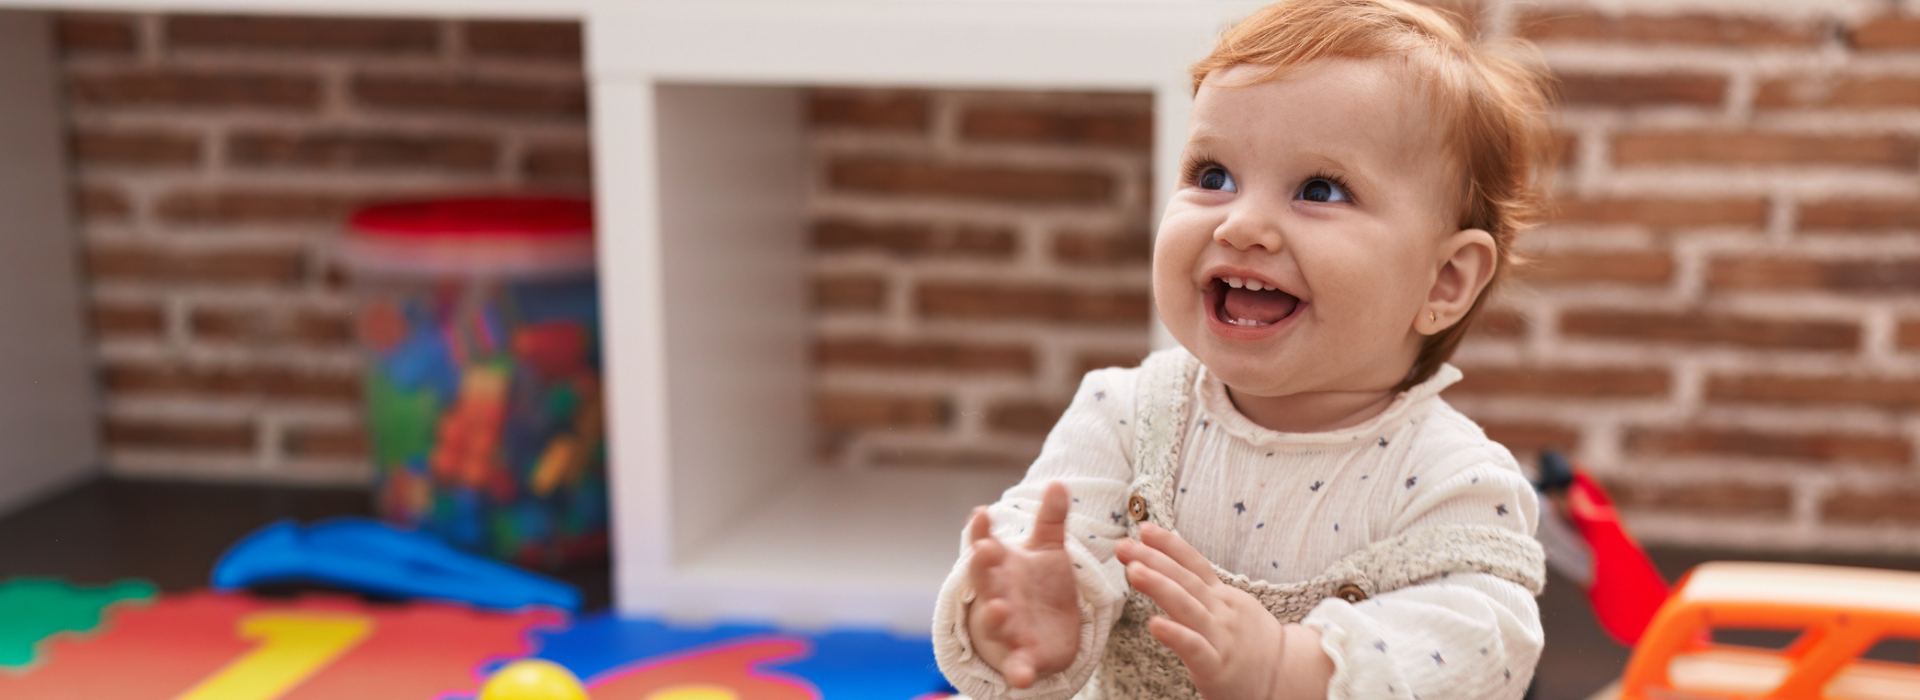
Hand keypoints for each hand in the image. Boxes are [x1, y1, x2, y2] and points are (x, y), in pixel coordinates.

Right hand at [965, 481, 1081, 688]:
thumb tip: (1059, 482)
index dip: (980, 531)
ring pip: (996, 622)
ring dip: (994, 617)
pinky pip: (1017, 667)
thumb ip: (1051, 521)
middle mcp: (997, 596)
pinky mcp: (1022, 658)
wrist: (1042, 633)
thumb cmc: (1037, 587)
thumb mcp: (1047, 552)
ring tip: (997, 608)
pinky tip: (1023, 679)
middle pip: (986, 581)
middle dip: (983, 567)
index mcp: (1000, 569)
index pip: (985, 546)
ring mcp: (1006, 628)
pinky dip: (1018, 672)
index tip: (981, 513)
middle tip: (984, 550)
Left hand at [1118, 522, 1331, 699]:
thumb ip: (1203, 592)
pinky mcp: (1217, 667)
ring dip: (1160, 587)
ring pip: (1187, 607)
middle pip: (1184, 580)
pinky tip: (1154, 625)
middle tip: (1122, 545)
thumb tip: (1170, 571)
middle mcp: (1220, 611)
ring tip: (1134, 571)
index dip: (1169, 544)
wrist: (1288, 676)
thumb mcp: (1233, 608)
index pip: (1194, 564)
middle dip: (1152, 559)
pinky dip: (1175, 635)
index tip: (1143, 528)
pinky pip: (1194, 648)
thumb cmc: (1252, 644)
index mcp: (1221, 597)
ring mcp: (1220, 637)